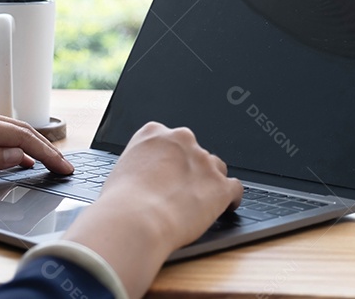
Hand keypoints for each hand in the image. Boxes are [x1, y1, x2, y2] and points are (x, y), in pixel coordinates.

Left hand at [0, 105, 73, 188]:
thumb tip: (19, 155)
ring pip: (7, 130)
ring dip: (30, 145)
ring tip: (50, 162)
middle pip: (17, 129)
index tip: (62, 167)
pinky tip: (19, 156)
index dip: (45, 152)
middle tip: (64, 167)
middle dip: (45, 148)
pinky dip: (11, 144)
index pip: (18, 135)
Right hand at [62, 122, 241, 297]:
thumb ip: (139, 166)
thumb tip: (144, 179)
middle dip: (191, 169)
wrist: (135, 221)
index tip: (169, 170)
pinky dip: (231, 199)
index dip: (170, 158)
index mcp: (153, 134)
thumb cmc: (120, 203)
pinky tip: (227, 207)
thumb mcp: (120, 171)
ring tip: (201, 201)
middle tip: (180, 190)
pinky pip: (235, 188)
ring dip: (210, 182)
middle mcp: (181, 141)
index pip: (169, 139)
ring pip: (216, 168)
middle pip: (195, 152)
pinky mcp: (220, 186)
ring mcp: (204, 162)